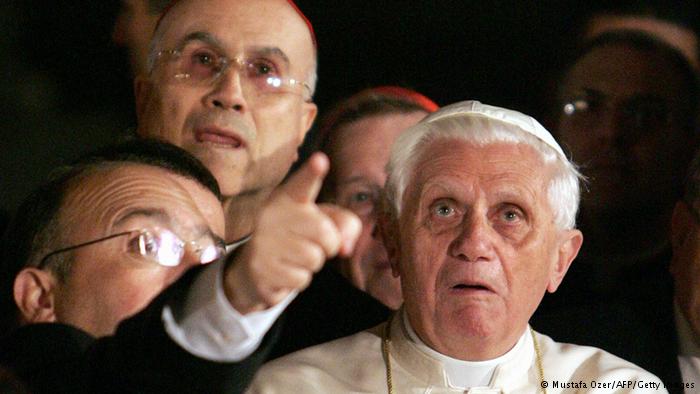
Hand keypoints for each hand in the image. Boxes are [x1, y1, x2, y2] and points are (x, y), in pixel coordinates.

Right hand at [223, 153, 360, 313]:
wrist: (257, 266)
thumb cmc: (300, 237)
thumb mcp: (326, 222)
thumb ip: (346, 225)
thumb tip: (345, 247)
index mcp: (290, 197)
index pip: (303, 183)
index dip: (312, 173)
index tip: (321, 160)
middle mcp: (272, 214)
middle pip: (324, 233)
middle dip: (328, 245)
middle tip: (313, 243)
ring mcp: (263, 241)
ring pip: (314, 259)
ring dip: (313, 264)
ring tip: (295, 256)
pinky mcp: (260, 268)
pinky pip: (301, 279)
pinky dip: (299, 279)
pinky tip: (284, 270)